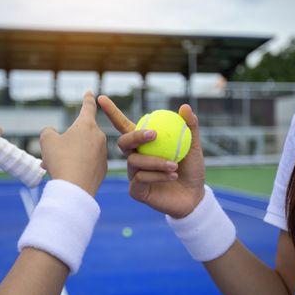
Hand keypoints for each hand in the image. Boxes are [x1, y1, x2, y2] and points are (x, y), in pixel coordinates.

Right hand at [40, 92, 106, 196]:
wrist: (75, 188)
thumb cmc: (60, 160)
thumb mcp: (47, 141)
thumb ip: (49, 132)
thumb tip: (54, 135)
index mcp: (86, 125)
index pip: (88, 107)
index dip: (87, 99)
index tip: (90, 92)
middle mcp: (98, 137)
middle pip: (80, 135)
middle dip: (66, 142)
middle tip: (49, 155)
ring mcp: (103, 153)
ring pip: (82, 151)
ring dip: (69, 156)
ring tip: (55, 167)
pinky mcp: (103, 168)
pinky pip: (88, 163)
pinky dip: (77, 166)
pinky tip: (68, 175)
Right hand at [98, 95, 204, 217]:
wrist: (194, 196)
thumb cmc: (192, 169)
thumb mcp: (193, 146)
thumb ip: (189, 127)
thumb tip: (184, 107)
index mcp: (144, 144)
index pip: (123, 125)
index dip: (112, 112)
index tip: (100, 97)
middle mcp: (135, 157)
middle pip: (124, 142)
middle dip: (136, 136)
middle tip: (154, 134)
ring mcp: (134, 174)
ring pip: (134, 162)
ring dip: (155, 161)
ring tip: (175, 165)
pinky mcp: (136, 190)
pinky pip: (140, 178)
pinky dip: (156, 176)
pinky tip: (172, 175)